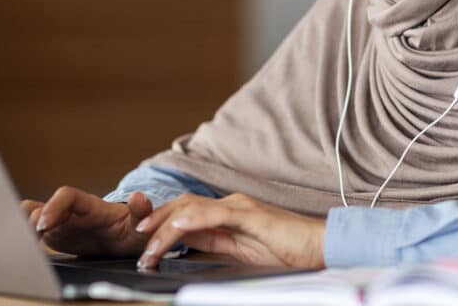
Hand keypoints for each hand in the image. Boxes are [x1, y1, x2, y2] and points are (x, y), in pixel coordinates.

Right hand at [20, 186, 153, 256]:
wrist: (126, 240)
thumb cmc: (132, 229)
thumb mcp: (141, 224)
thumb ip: (141, 212)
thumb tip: (140, 197)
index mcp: (90, 206)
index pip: (67, 196)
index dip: (53, 207)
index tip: (44, 224)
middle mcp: (71, 212)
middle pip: (45, 207)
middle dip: (32, 219)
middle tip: (29, 236)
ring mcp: (62, 223)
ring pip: (35, 217)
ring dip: (25, 226)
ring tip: (20, 241)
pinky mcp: (55, 234)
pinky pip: (35, 229)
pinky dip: (25, 233)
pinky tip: (18, 243)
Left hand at [132, 193, 325, 270]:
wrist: (322, 247)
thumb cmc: (288, 252)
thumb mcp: (241, 252)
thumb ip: (215, 244)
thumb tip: (185, 247)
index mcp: (227, 213)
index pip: (185, 213)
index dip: (160, 221)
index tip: (141, 237)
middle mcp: (230, 205)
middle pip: (183, 205)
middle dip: (155, 220)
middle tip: (136, 239)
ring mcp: (240, 207)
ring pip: (193, 209)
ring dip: (166, 226)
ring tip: (148, 243)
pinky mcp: (252, 215)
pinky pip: (217, 214)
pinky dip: (195, 219)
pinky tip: (179, 227)